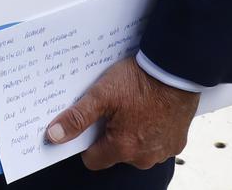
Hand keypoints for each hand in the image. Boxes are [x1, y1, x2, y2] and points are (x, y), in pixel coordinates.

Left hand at [45, 56, 199, 170]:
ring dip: (133, 135)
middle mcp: (144, 157)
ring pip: (137, 151)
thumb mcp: (102, 94)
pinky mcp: (177, 144)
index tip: (91, 124)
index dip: (88, 142)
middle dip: (111, 136)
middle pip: (116, 155)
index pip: (93, 160)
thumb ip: (77, 117)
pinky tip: (151, 112)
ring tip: (134, 108)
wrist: (176, 71)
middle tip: (114, 110)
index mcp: (123, 148)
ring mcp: (163, 152)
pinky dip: (152, 132)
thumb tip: (54, 135)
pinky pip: (157, 145)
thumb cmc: (140, 81)